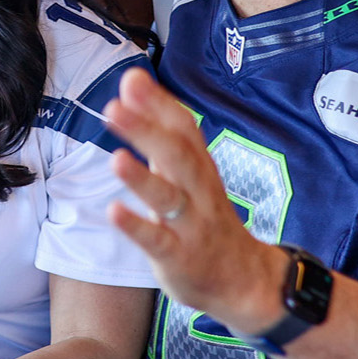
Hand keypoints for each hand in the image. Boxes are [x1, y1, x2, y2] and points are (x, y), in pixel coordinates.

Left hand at [103, 68, 288, 334]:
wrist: (244, 279)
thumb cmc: (203, 215)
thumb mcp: (186, 171)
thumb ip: (158, 128)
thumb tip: (131, 81)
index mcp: (200, 166)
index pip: (184, 128)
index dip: (160, 104)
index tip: (132, 80)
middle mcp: (199, 191)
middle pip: (177, 156)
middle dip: (147, 131)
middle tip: (114, 108)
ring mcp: (190, 225)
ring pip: (169, 198)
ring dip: (143, 178)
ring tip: (116, 158)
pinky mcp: (179, 258)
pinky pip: (158, 242)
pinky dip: (137, 227)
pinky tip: (114, 211)